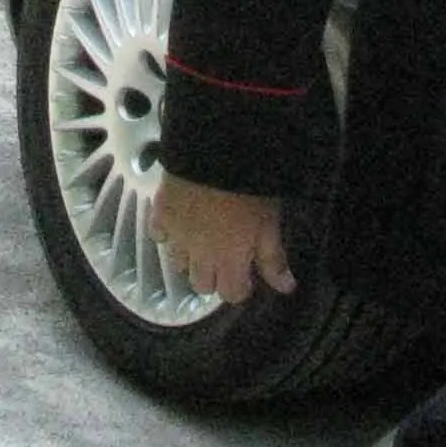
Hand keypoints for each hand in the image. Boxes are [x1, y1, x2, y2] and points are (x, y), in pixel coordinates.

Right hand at [153, 172, 292, 302]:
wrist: (216, 152)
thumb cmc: (252, 189)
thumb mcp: (270, 223)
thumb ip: (274, 258)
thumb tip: (287, 288)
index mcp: (229, 262)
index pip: (232, 294)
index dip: (241, 287)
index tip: (247, 272)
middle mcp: (198, 257)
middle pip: (202, 285)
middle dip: (214, 276)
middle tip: (225, 255)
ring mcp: (176, 237)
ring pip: (178, 264)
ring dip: (191, 257)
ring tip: (202, 238)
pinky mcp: (160, 214)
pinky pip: (158, 235)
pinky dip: (168, 234)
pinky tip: (180, 222)